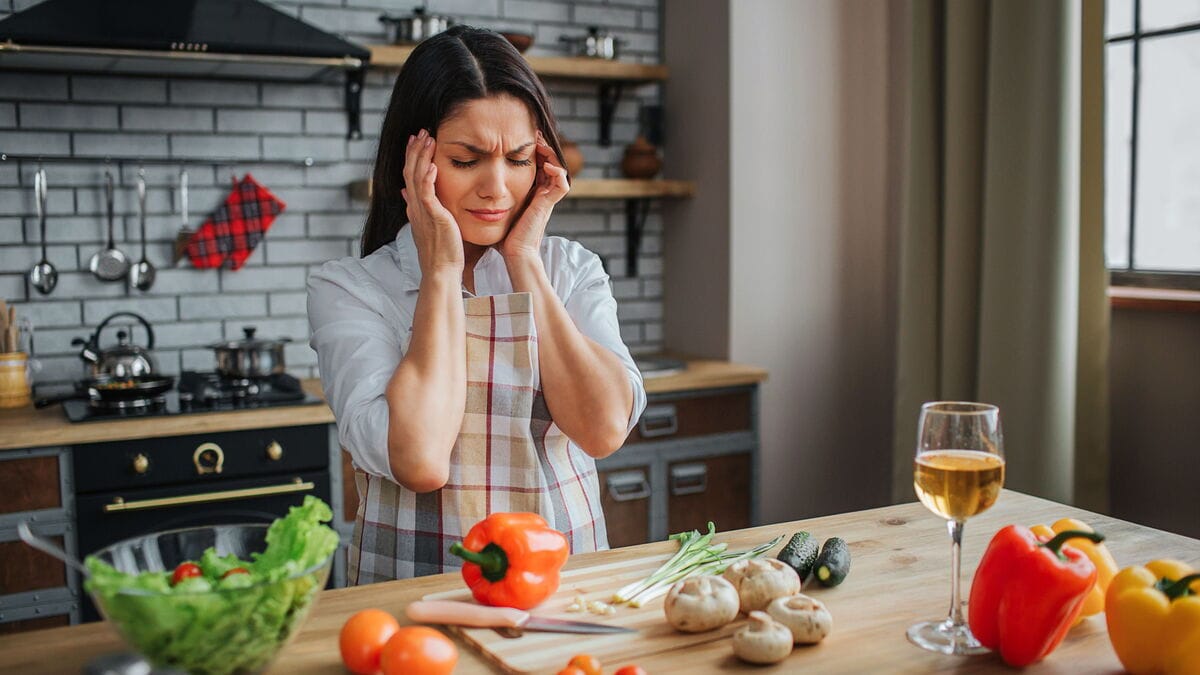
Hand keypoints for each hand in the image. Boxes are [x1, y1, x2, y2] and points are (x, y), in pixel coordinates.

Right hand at [401, 129, 463, 275]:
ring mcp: (422, 211)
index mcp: (415, 207)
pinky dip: (428, 178)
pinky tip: (432, 164)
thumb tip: (405, 193)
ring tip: (428, 139)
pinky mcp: (432, 217)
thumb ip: (417, 207)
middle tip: (422, 131)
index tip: (416, 140)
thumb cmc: (440, 251)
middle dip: (415, 150)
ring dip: (422, 157)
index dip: (412, 157)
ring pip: (417, 178)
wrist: (441, 270)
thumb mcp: (426, 224)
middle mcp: (415, 207)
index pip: (410, 176)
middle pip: (410, 172)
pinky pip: (427, 194)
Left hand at [498, 131, 569, 261]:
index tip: (519, 139)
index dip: (531, 152)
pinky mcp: (548, 205)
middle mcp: (541, 195)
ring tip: (539, 143)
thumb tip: (468, 189)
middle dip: (542, 148)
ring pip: (558, 169)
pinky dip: (557, 171)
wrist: (514, 254)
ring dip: (551, 154)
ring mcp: (547, 200)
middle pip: (549, 164)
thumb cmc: (504, 237)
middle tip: (533, 135)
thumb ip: (487, 199)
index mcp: (530, 195)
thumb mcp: (494, 211)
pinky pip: (562, 184)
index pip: (536, 167)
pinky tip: (544, 163)